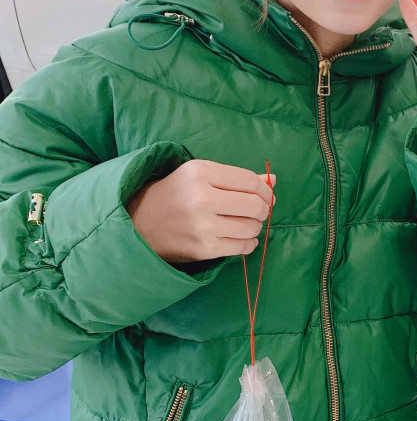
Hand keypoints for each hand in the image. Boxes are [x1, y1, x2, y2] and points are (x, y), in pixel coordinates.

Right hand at [127, 160, 274, 263]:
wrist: (139, 223)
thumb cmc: (174, 195)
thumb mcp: (200, 176)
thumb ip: (236, 178)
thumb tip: (273, 180)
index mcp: (200, 172)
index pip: (249, 181)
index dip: (264, 190)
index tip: (266, 196)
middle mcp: (202, 197)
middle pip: (255, 205)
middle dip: (263, 209)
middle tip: (257, 212)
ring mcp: (202, 226)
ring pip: (251, 228)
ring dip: (254, 227)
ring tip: (243, 224)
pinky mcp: (204, 248)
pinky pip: (242, 247)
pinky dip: (248, 243)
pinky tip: (239, 238)